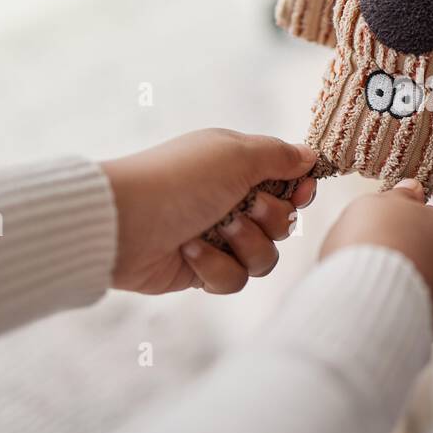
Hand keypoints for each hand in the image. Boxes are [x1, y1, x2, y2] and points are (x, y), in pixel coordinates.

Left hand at [102, 129, 316, 294]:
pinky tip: (190, 250)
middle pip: (284, 222)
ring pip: (264, 257)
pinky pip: (235, 279)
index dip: (300, 190)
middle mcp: (231, 201)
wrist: (122, 223)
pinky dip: (215, 266)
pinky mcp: (203, 270)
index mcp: (238, 167)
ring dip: (244, 244)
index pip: (288, 182)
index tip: (301, 190)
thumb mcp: (236, 154)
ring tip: (215, 230)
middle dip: (270, 218)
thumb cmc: (178, 179)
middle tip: (245, 206)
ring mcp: (218, 237)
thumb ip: (279, 155)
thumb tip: (310, 156)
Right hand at [319, 180, 432, 333]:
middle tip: (371, 266)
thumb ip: (398, 196)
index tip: (371, 238)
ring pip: (424, 286)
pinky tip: (380, 312)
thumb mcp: (374, 205)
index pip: (421, 222)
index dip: (393, 229)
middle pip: (426, 255)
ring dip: (405, 288)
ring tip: (372, 293)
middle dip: (405, 259)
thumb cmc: (367, 243)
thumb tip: (415, 188)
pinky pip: (417, 313)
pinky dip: (402, 312)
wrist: (366, 297)